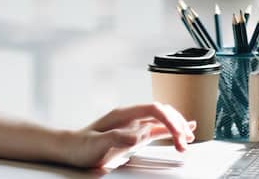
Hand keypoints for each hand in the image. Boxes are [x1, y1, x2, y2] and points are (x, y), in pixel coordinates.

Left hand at [59, 103, 196, 168]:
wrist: (69, 149)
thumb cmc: (79, 146)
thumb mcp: (97, 143)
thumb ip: (117, 137)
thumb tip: (139, 135)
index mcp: (123, 115)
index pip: (154, 109)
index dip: (170, 119)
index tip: (178, 135)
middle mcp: (130, 117)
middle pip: (162, 113)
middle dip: (177, 125)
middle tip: (185, 143)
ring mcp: (133, 125)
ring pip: (162, 120)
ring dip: (177, 127)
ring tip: (188, 139)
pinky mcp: (133, 135)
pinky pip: (157, 129)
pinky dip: (171, 129)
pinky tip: (183, 130)